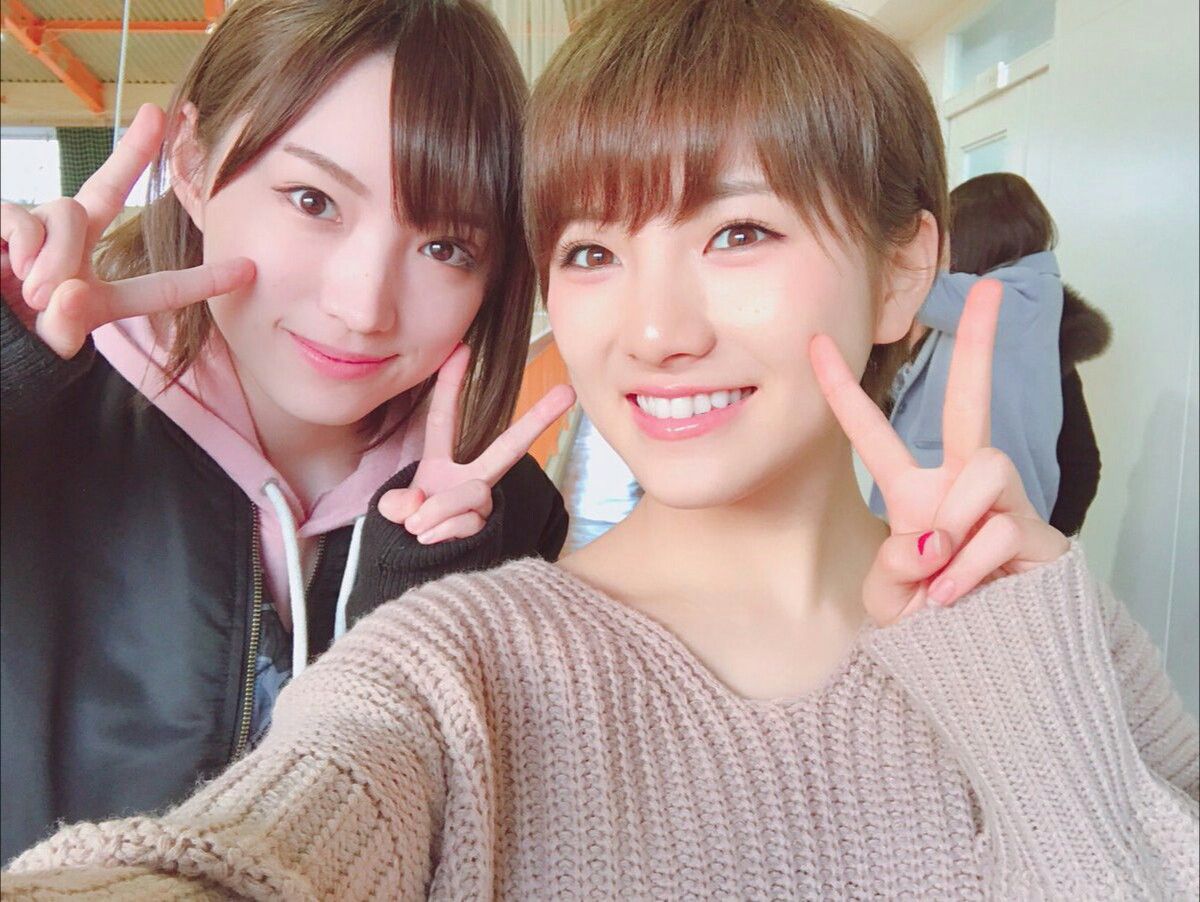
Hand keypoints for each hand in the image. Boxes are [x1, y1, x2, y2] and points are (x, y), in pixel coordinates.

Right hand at [0, 103, 254, 358]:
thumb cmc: (13, 348)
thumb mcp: (47, 346)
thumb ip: (66, 328)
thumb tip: (73, 293)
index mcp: (101, 294)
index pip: (162, 287)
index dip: (204, 281)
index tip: (249, 271)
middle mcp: (73, 254)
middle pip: (106, 191)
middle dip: (132, 150)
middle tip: (155, 114)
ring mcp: (37, 234)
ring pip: (69, 213)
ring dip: (58, 253)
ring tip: (39, 291)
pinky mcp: (3, 223)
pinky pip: (24, 216)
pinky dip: (26, 242)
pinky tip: (16, 268)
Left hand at [379, 344, 575, 543]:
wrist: (414, 567)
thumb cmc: (406, 530)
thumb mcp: (393, 511)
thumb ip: (399, 503)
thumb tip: (421, 504)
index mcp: (441, 463)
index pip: (444, 419)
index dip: (451, 385)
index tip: (462, 348)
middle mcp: (470, 478)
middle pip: (508, 447)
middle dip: (537, 419)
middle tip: (567, 393)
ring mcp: (481, 503)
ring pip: (472, 493)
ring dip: (440, 511)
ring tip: (419, 528)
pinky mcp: (486, 527)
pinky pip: (467, 522)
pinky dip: (442, 532)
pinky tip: (432, 541)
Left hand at [810, 279, 1067, 626]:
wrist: (986, 662)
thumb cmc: (931, 619)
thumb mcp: (889, 599)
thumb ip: (891, 571)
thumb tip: (927, 542)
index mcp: (914, 493)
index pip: (873, 434)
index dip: (842, 390)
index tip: (813, 344)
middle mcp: (960, 484)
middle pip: (969, 402)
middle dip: (981, 343)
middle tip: (993, 290)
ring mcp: (1001, 502)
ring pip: (982, 474)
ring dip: (954, 528)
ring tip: (942, 577)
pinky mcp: (1037, 529)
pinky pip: (997, 528)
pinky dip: (971, 567)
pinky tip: (963, 592)